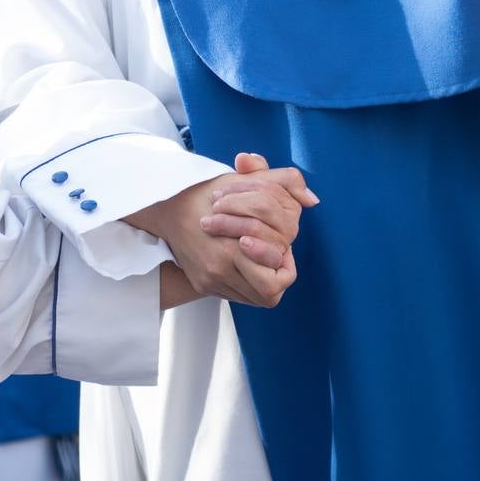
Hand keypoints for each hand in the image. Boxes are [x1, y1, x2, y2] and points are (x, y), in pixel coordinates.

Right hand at [126, 153, 316, 307]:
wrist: (167, 209)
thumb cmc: (210, 193)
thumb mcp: (248, 181)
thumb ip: (285, 181)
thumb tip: (313, 200)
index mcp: (232, 247)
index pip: (278, 279)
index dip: (285, 263)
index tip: (280, 246)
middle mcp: (219, 269)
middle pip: (269, 296)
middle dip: (277, 278)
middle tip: (273, 257)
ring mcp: (210, 280)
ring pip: (256, 299)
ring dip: (263, 281)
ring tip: (259, 259)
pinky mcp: (202, 285)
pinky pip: (237, 295)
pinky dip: (246, 282)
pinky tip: (243, 262)